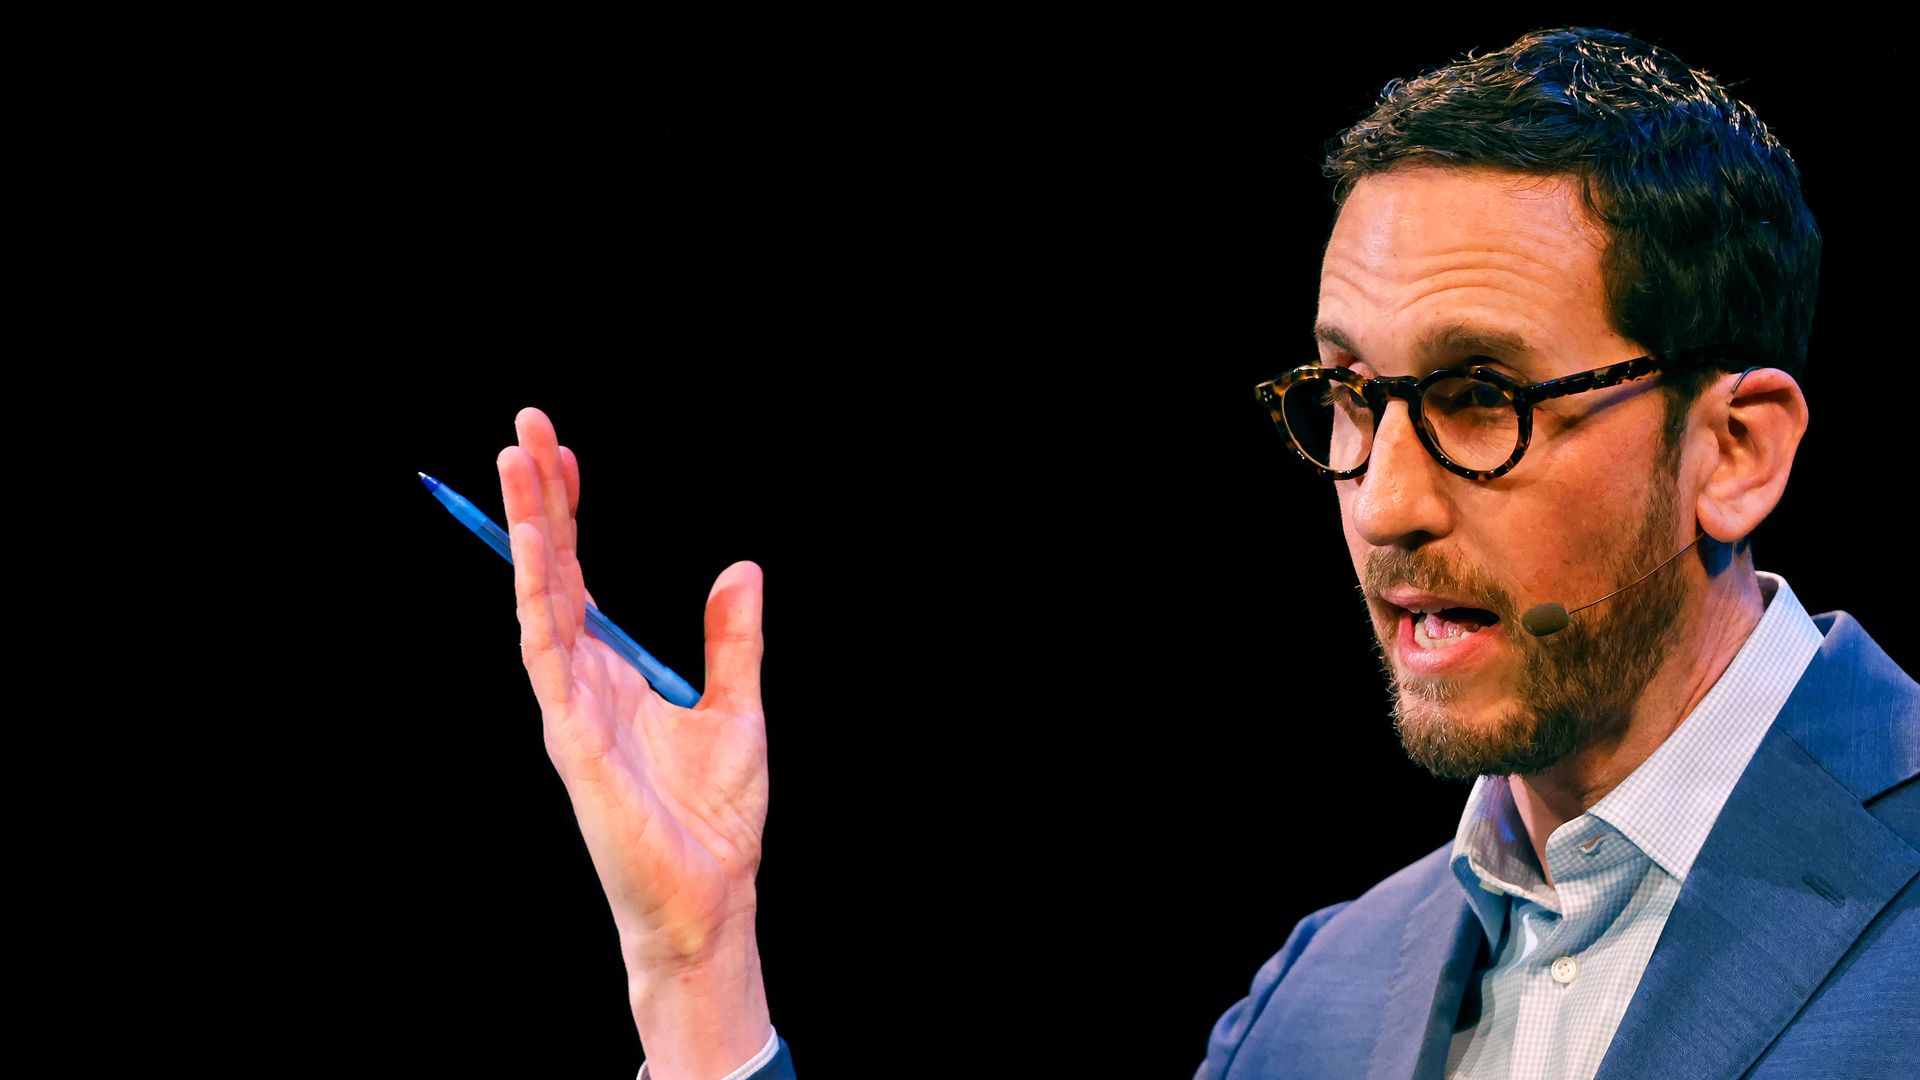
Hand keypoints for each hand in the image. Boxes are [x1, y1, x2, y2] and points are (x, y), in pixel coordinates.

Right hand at [497, 406, 771, 1074]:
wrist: (710, 897)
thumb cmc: (714, 817)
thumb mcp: (738, 707)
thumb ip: (732, 638)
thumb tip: (741, 568)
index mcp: (616, 670)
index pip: (581, 575)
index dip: (568, 513)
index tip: (563, 450)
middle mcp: (582, 679)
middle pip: (551, 570)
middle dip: (538, 499)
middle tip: (527, 424)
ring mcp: (570, 705)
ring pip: (538, 598)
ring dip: (527, 530)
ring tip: (518, 461)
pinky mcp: (572, 736)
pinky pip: (546, 654)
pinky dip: (538, 599)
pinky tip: (533, 550)